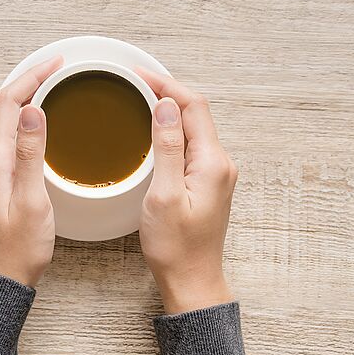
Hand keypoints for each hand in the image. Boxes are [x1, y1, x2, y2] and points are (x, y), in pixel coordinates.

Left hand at [0, 55, 63, 286]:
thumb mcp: (33, 202)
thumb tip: (32, 111)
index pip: (7, 103)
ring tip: (38, 87)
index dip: (31, 77)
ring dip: (10, 97)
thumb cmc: (18, 249)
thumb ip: (31, 154)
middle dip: (21, 81)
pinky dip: (3, 117)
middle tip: (51, 71)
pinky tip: (20, 122)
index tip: (56, 65)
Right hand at [135, 68, 237, 313]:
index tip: (137, 74)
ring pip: (192, 128)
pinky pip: (189, 145)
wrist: (191, 280)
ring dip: (168, 110)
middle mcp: (220, 163)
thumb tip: (166, 107)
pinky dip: (170, 130)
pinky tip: (152, 130)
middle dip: (166, 92)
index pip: (192, 107)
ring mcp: (215, 174)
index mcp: (212, 162)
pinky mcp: (206, 183)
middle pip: (194, 113)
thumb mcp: (163, 195)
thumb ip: (167, 148)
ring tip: (138, 98)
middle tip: (133, 82)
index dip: (165, 85)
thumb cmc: (175, 247)